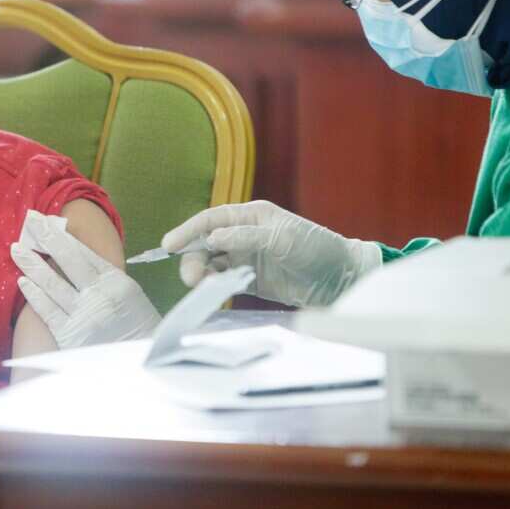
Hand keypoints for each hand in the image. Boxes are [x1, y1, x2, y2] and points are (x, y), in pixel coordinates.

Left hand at [12, 211, 159, 348]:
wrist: (140, 364)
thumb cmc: (136, 328)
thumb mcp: (130, 296)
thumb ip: (107, 278)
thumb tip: (79, 256)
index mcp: (116, 281)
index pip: (83, 252)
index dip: (62, 235)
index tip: (46, 221)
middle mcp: (99, 294)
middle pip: (67, 260)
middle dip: (47, 238)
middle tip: (29, 220)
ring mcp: (83, 315)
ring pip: (52, 283)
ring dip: (32, 264)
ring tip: (16, 248)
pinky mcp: (70, 336)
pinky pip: (47, 310)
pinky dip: (34, 294)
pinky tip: (23, 281)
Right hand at [161, 200, 381, 307]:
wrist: (341, 278)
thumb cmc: (316, 248)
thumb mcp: (282, 237)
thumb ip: (246, 236)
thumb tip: (213, 237)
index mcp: (251, 216)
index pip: (211, 219)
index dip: (188, 231)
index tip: (169, 245)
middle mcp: (244, 235)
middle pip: (206, 244)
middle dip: (193, 258)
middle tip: (191, 278)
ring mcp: (246, 259)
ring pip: (212, 265)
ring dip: (202, 274)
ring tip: (204, 287)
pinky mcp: (251, 281)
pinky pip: (224, 282)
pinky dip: (215, 287)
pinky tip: (215, 293)